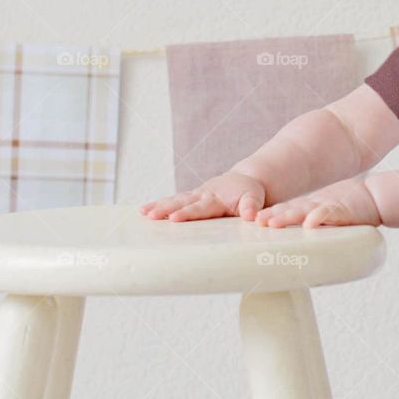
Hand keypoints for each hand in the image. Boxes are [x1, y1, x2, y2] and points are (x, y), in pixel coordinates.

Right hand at [139, 171, 265, 221]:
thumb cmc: (250, 193)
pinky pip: (173, 200)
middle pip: (182, 202)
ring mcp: (195, 195)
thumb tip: (251, 215)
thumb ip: (251, 206)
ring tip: (143, 213)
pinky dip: (159, 204)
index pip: (200, 208)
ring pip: (174, 200)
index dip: (187, 213)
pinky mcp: (191, 197)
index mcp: (217, 198)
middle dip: (166, 209)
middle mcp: (203, 195)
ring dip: (159, 206)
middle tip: (151, 215)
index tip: (174, 218)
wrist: (245, 180)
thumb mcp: (254, 198)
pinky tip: (144, 211)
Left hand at [255, 177, 380, 228]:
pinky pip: (329, 213)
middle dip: (272, 216)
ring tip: (273, 223)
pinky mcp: (342, 210)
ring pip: (304, 211)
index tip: (253, 222)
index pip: (286, 210)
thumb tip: (298, 235)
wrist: (374, 196)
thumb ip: (312, 222)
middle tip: (256, 222)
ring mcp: (327, 207)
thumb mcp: (326, 213)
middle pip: (290, 210)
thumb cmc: (350, 208)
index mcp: (310, 207)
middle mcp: (315, 206)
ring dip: (288, 216)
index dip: (270, 215)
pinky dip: (319, 217)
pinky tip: (310, 223)